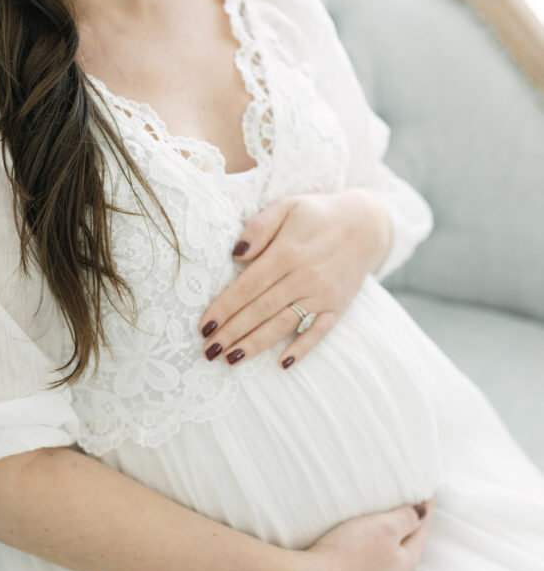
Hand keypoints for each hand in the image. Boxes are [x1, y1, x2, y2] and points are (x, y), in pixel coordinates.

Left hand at [198, 188, 392, 369]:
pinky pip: (319, 332)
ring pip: (283, 325)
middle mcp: (304, 277)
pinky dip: (302, 349)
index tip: (204, 326)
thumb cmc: (317, 214)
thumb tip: (236, 254)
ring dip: (256, 345)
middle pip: (260, 310)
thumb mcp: (286, 206)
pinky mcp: (338, 307)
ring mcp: (322, 295)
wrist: (366, 224)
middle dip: (231, 332)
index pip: (247, 286)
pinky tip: (283, 364)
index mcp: (287, 253)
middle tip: (208, 350)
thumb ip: (258, 227)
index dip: (224, 307)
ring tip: (231, 359)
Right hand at [284, 496, 436, 570]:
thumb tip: (423, 512)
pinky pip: (376, 563)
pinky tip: (368, 545)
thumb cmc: (349, 552)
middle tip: (412, 502)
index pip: (423, 527)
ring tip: (390, 520)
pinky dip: (378, 549)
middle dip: (412, 523)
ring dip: (394, 537)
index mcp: (408, 561)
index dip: (426, 506)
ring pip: (393, 554)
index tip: (428, 489)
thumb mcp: (384, 528)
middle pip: (410, 543)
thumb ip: (406, 518)